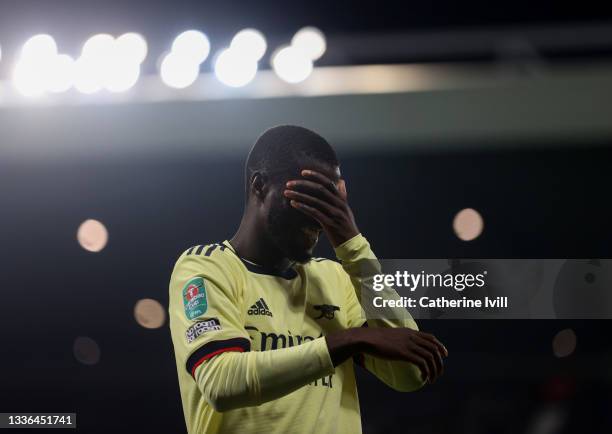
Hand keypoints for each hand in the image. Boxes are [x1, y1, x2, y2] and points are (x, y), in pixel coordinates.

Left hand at [284, 169, 359, 246]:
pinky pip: (314, 213)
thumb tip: (341, 181)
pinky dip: (303, 207)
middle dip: (303, 184)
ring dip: (299, 195)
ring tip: (287, 193)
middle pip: (319, 189)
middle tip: (289, 183)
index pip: (328, 182)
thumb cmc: (346, 225)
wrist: (352, 244)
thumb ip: (342, 194)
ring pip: (315, 200)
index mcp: (341, 199)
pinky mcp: (329, 224)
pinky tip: (293, 204)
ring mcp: (334, 214)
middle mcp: (338, 204)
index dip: (315, 176)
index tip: (303, 172)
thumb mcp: (346, 208)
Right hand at [326, 327, 447, 383]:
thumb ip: (397, 341)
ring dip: (434, 370)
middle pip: (434, 348)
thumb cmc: (373, 339)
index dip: (440, 346)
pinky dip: (426, 372)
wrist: (365, 339)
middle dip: (439, 362)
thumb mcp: (389, 336)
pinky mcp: (404, 353)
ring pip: (430, 357)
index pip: (430, 337)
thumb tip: (397, 350)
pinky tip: (424, 378)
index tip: (444, 354)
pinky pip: (422, 363)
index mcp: (409, 332)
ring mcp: (408, 344)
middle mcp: (411, 336)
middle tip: (439, 372)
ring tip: (432, 379)